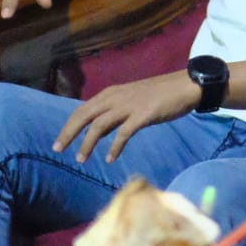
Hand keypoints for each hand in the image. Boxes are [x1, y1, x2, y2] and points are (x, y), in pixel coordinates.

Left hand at [53, 71, 201, 163]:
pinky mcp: (143, 114)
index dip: (68, 126)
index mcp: (112, 93)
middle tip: (57, 150)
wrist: (188, 86)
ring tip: (81, 159)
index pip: (82, 109)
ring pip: (99, 125)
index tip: (58, 142)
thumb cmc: (161, 93)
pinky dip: (114, 146)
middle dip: (69, 133)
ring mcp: (130, 105)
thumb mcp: (132, 100)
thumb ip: (115, 113)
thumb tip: (99, 132)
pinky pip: (123, 133)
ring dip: (87, 143)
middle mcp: (117, 97)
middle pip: (84, 115)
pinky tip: (110, 158)